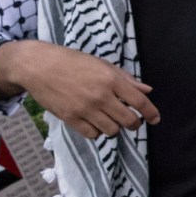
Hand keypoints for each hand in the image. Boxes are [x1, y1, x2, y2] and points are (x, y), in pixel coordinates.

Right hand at [0, 40, 159, 138]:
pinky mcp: (71, 119)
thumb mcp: (102, 64)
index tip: (156, 119)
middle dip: (135, 124)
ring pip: (111, 130)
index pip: (139, 102)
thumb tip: (147, 90)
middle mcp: (101, 96)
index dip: (151, 113)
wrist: (39, 66)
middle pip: (128, 121)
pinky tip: (95, 123)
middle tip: (133, 122)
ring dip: (115, 128)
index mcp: (111, 80)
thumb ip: (126, 79)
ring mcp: (85, 109)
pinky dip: (97, 132)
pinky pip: (92, 134)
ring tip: (111, 120)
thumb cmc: (72, 61)